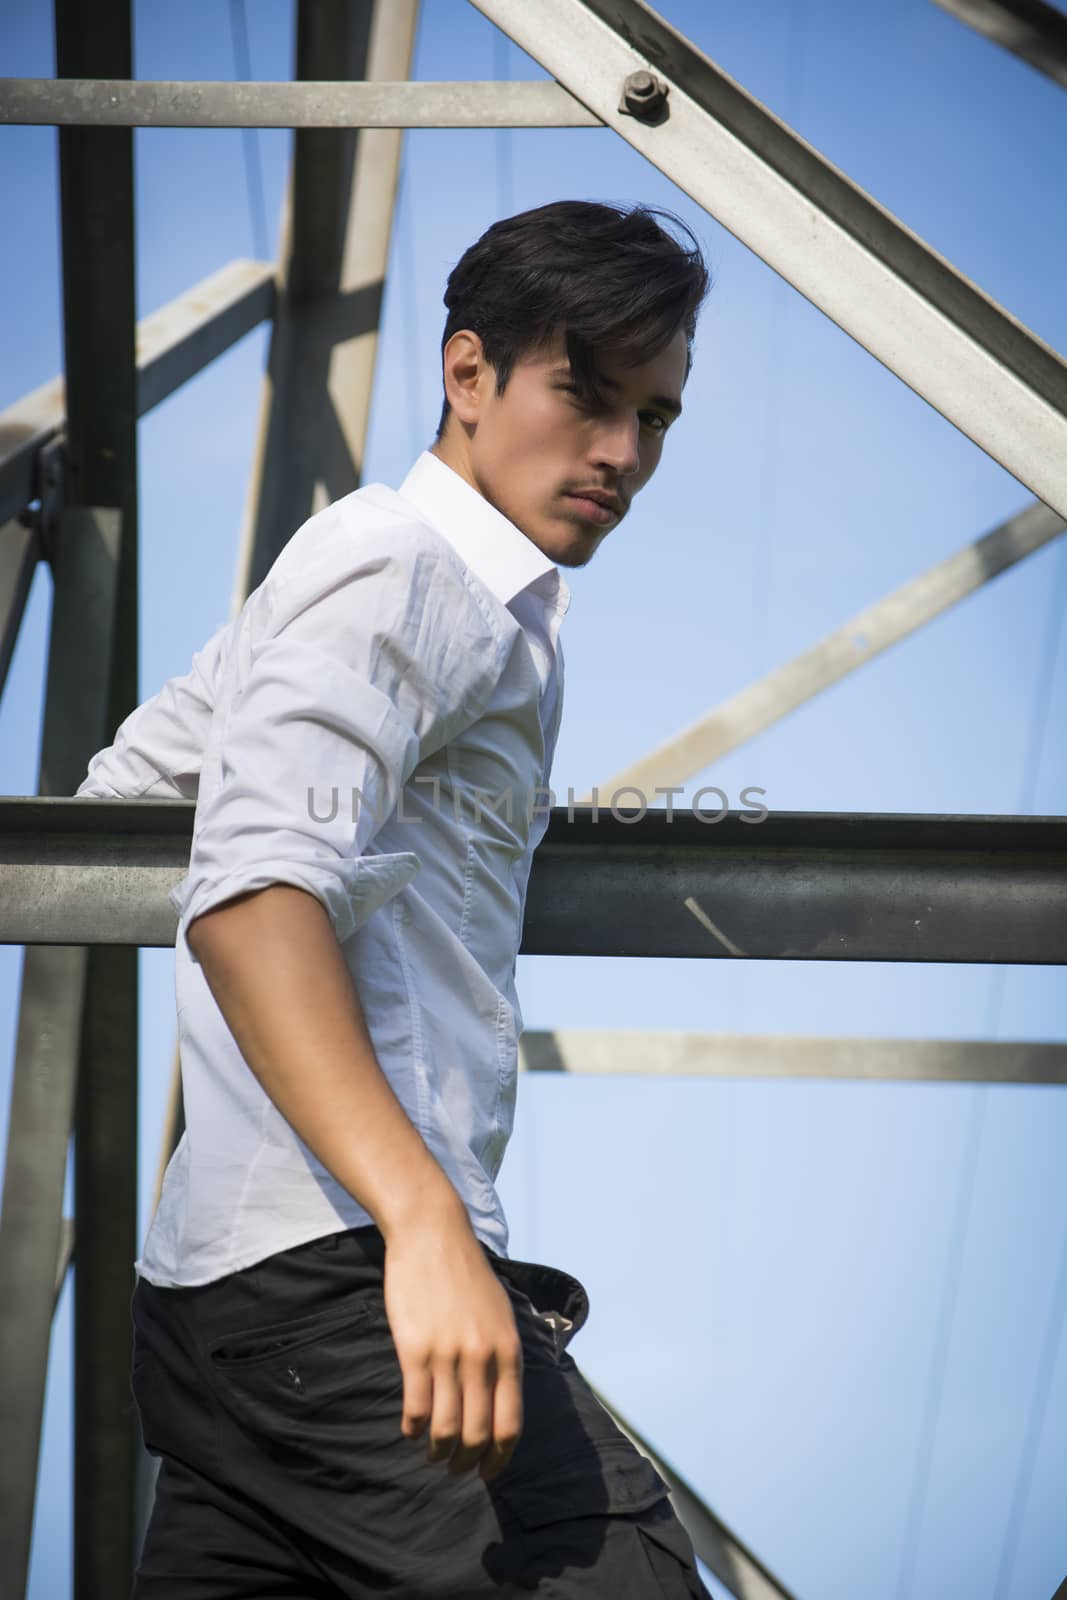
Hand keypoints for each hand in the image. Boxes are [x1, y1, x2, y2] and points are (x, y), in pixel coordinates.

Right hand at [382, 1209, 523, 1481]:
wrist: (432, 1234)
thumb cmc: (467, 1274)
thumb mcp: (502, 1313)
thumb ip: (504, 1355)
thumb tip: (503, 1401)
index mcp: (508, 1351)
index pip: (510, 1424)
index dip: (499, 1458)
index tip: (488, 1472)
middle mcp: (481, 1358)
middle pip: (477, 1434)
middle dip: (467, 1462)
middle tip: (456, 1468)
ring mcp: (447, 1355)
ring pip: (445, 1428)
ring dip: (438, 1451)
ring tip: (433, 1453)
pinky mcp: (414, 1349)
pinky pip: (415, 1406)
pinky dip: (413, 1428)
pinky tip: (410, 1429)